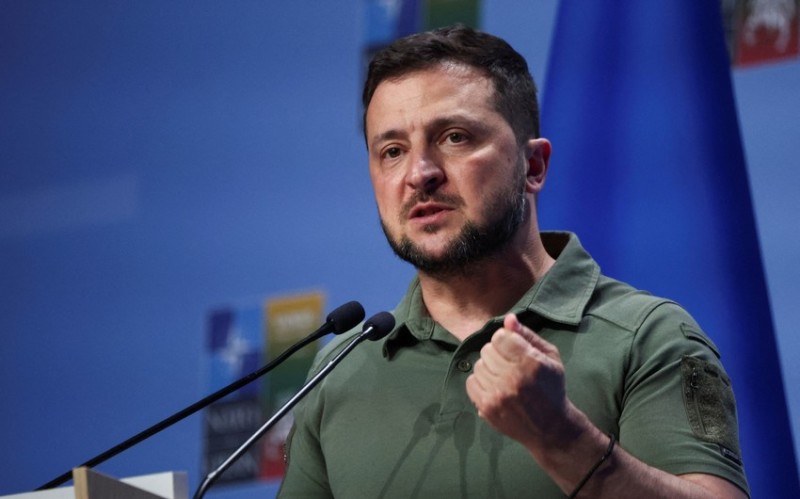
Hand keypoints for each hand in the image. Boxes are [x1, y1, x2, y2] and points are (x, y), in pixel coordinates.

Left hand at [465, 313, 573, 448]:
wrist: (550, 427)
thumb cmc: (551, 387)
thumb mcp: (549, 357)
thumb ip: (527, 335)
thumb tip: (508, 318)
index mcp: (530, 362)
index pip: (500, 336)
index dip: (506, 341)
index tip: (513, 351)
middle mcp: (513, 377)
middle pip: (487, 349)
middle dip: (497, 354)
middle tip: (509, 366)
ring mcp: (498, 394)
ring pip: (478, 365)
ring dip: (489, 369)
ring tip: (503, 378)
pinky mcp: (488, 407)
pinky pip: (470, 382)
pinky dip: (480, 383)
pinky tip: (494, 389)